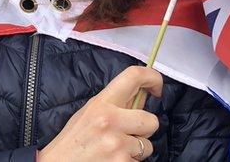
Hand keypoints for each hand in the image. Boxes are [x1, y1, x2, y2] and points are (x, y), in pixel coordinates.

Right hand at [39, 66, 162, 161]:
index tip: (157, 88)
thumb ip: (114, 105)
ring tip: (113, 152)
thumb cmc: (72, 142)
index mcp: (101, 103)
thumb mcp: (88, 114)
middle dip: (144, 130)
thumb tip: (143, 96)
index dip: (153, 78)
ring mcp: (117, 145)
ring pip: (147, 146)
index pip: (134, 76)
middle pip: (151, 120)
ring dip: (135, 152)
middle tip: (127, 135)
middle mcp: (110, 121)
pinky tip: (110, 161)